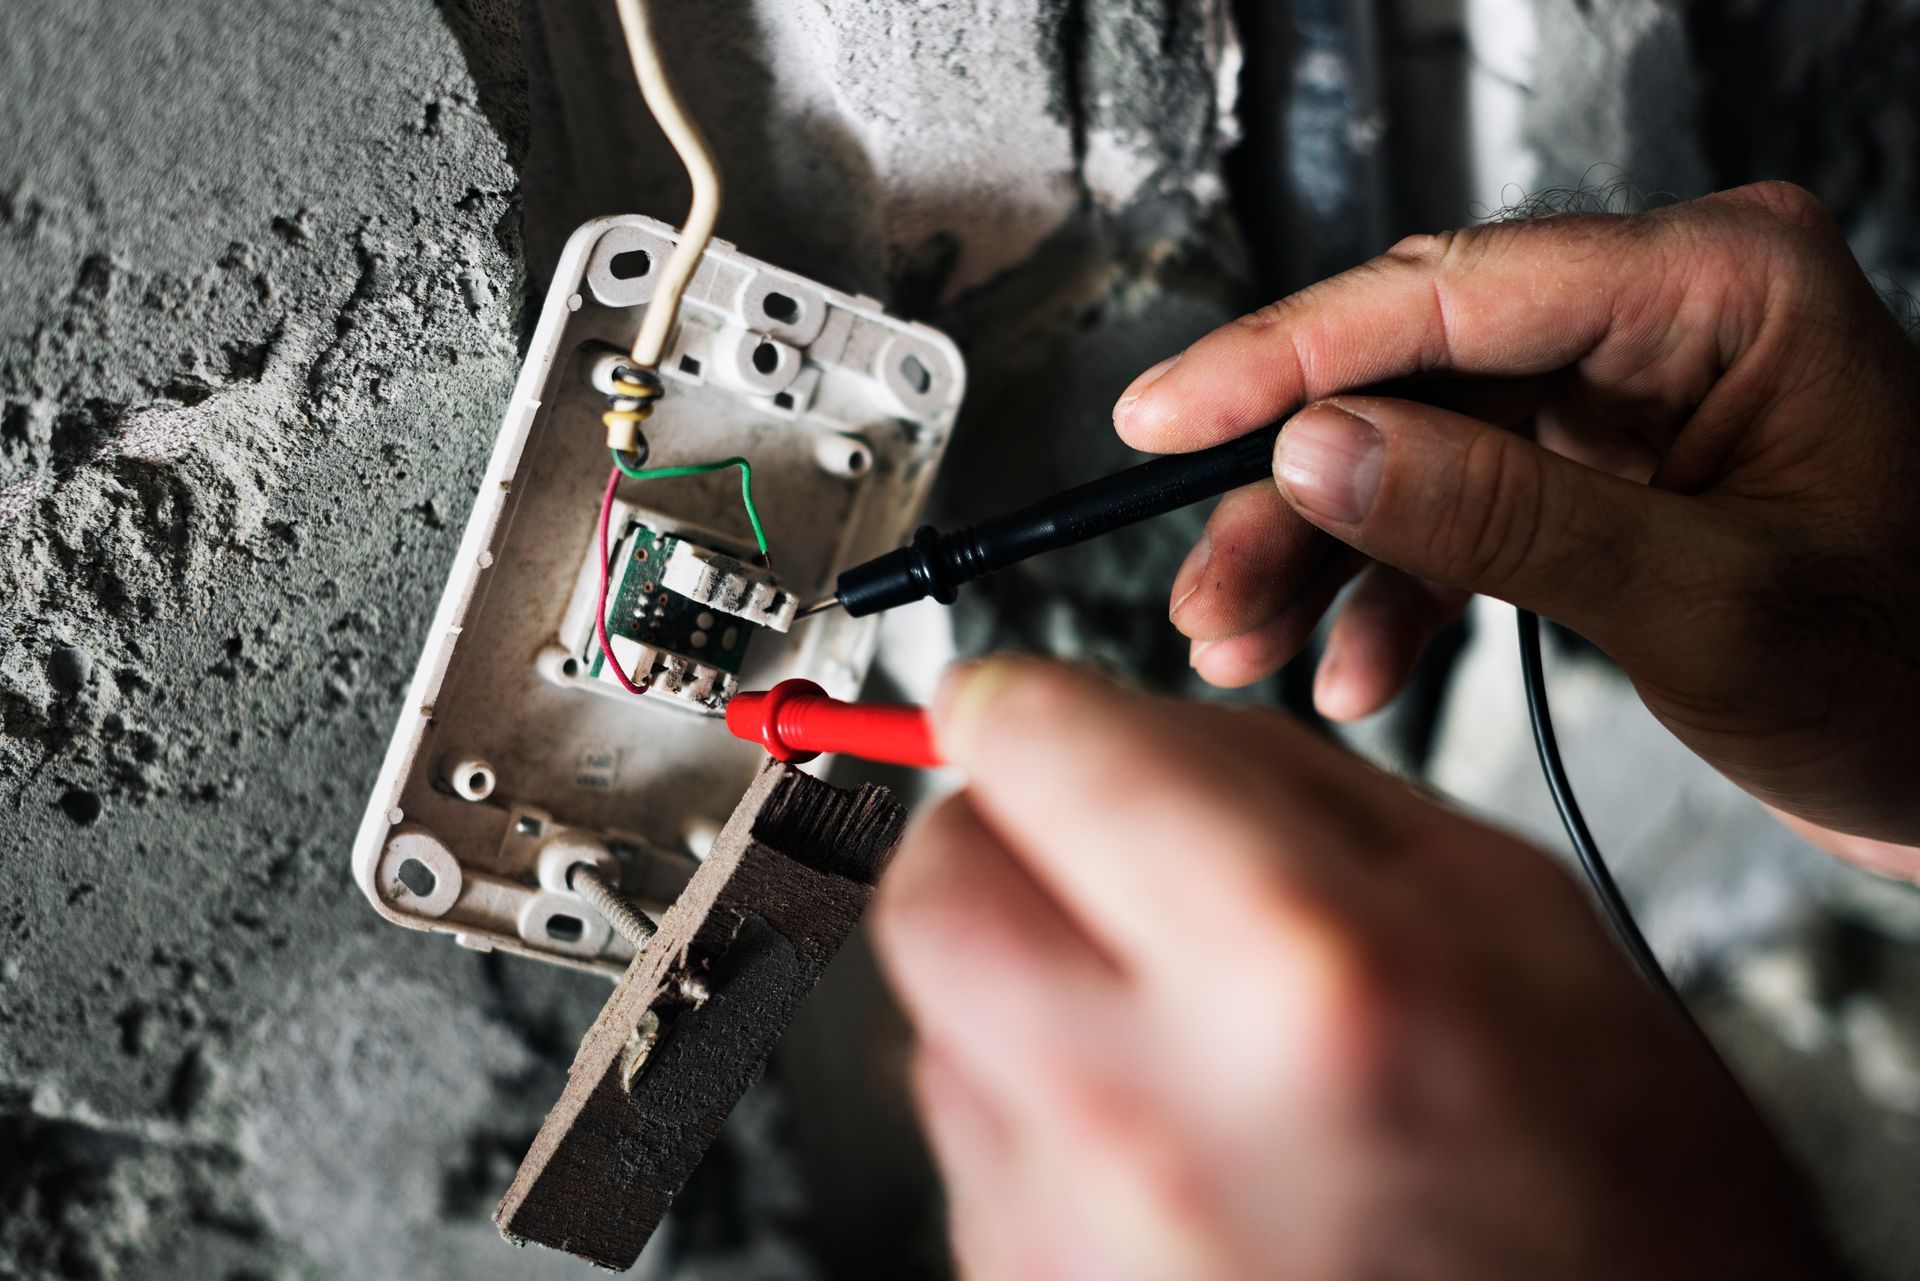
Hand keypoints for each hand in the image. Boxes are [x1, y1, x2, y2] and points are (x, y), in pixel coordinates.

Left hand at [875, 658, 1832, 1280]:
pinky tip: (1168, 1133)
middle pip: (931, 889)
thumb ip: (1296, 789)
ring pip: (938, 1022)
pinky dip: (1040, 1108)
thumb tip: (1121, 732)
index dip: (1020, 705)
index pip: (1042, 755)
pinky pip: (975, 1151)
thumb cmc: (1615, 1212)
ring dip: (1020, 978)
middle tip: (1068, 840)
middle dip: (989, 831)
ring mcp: (1072, 1235)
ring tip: (1170, 1024)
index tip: (1021, 708)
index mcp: (1301, 975)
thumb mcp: (1520, 923)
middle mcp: (1149, 1115)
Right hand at [1115, 182, 1919, 849]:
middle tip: (1206, 593)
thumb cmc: (1907, 674)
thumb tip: (1315, 447)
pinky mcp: (1597, 463)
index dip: (1285, 356)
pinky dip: (1394, 591)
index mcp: (1721, 285)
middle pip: (1411, 373)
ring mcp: (1626, 388)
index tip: (1160, 418)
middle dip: (1293, 493)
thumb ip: (1502, 518)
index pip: (1451, 291)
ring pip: (1412, 445)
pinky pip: (1457, 507)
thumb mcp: (1703, 604)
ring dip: (1320, 553)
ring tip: (1243, 644)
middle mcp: (1664, 313)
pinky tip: (1351, 670)